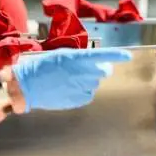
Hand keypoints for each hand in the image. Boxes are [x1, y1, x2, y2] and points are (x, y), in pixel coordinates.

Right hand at [10, 48, 131, 111]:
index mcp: (77, 58)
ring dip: (88, 80)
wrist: (28, 86)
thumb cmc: (41, 67)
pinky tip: (69, 89)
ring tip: (70, 80)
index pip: (103, 55)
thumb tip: (92, 61)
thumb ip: (79, 58)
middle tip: (86, 69)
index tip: (128, 56)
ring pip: (95, 83)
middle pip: (104, 71)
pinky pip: (88, 95)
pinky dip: (82, 92)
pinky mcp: (78, 100)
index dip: (117, 55)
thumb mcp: (60, 55)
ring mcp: (81, 88)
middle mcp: (82, 73)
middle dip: (99, 69)